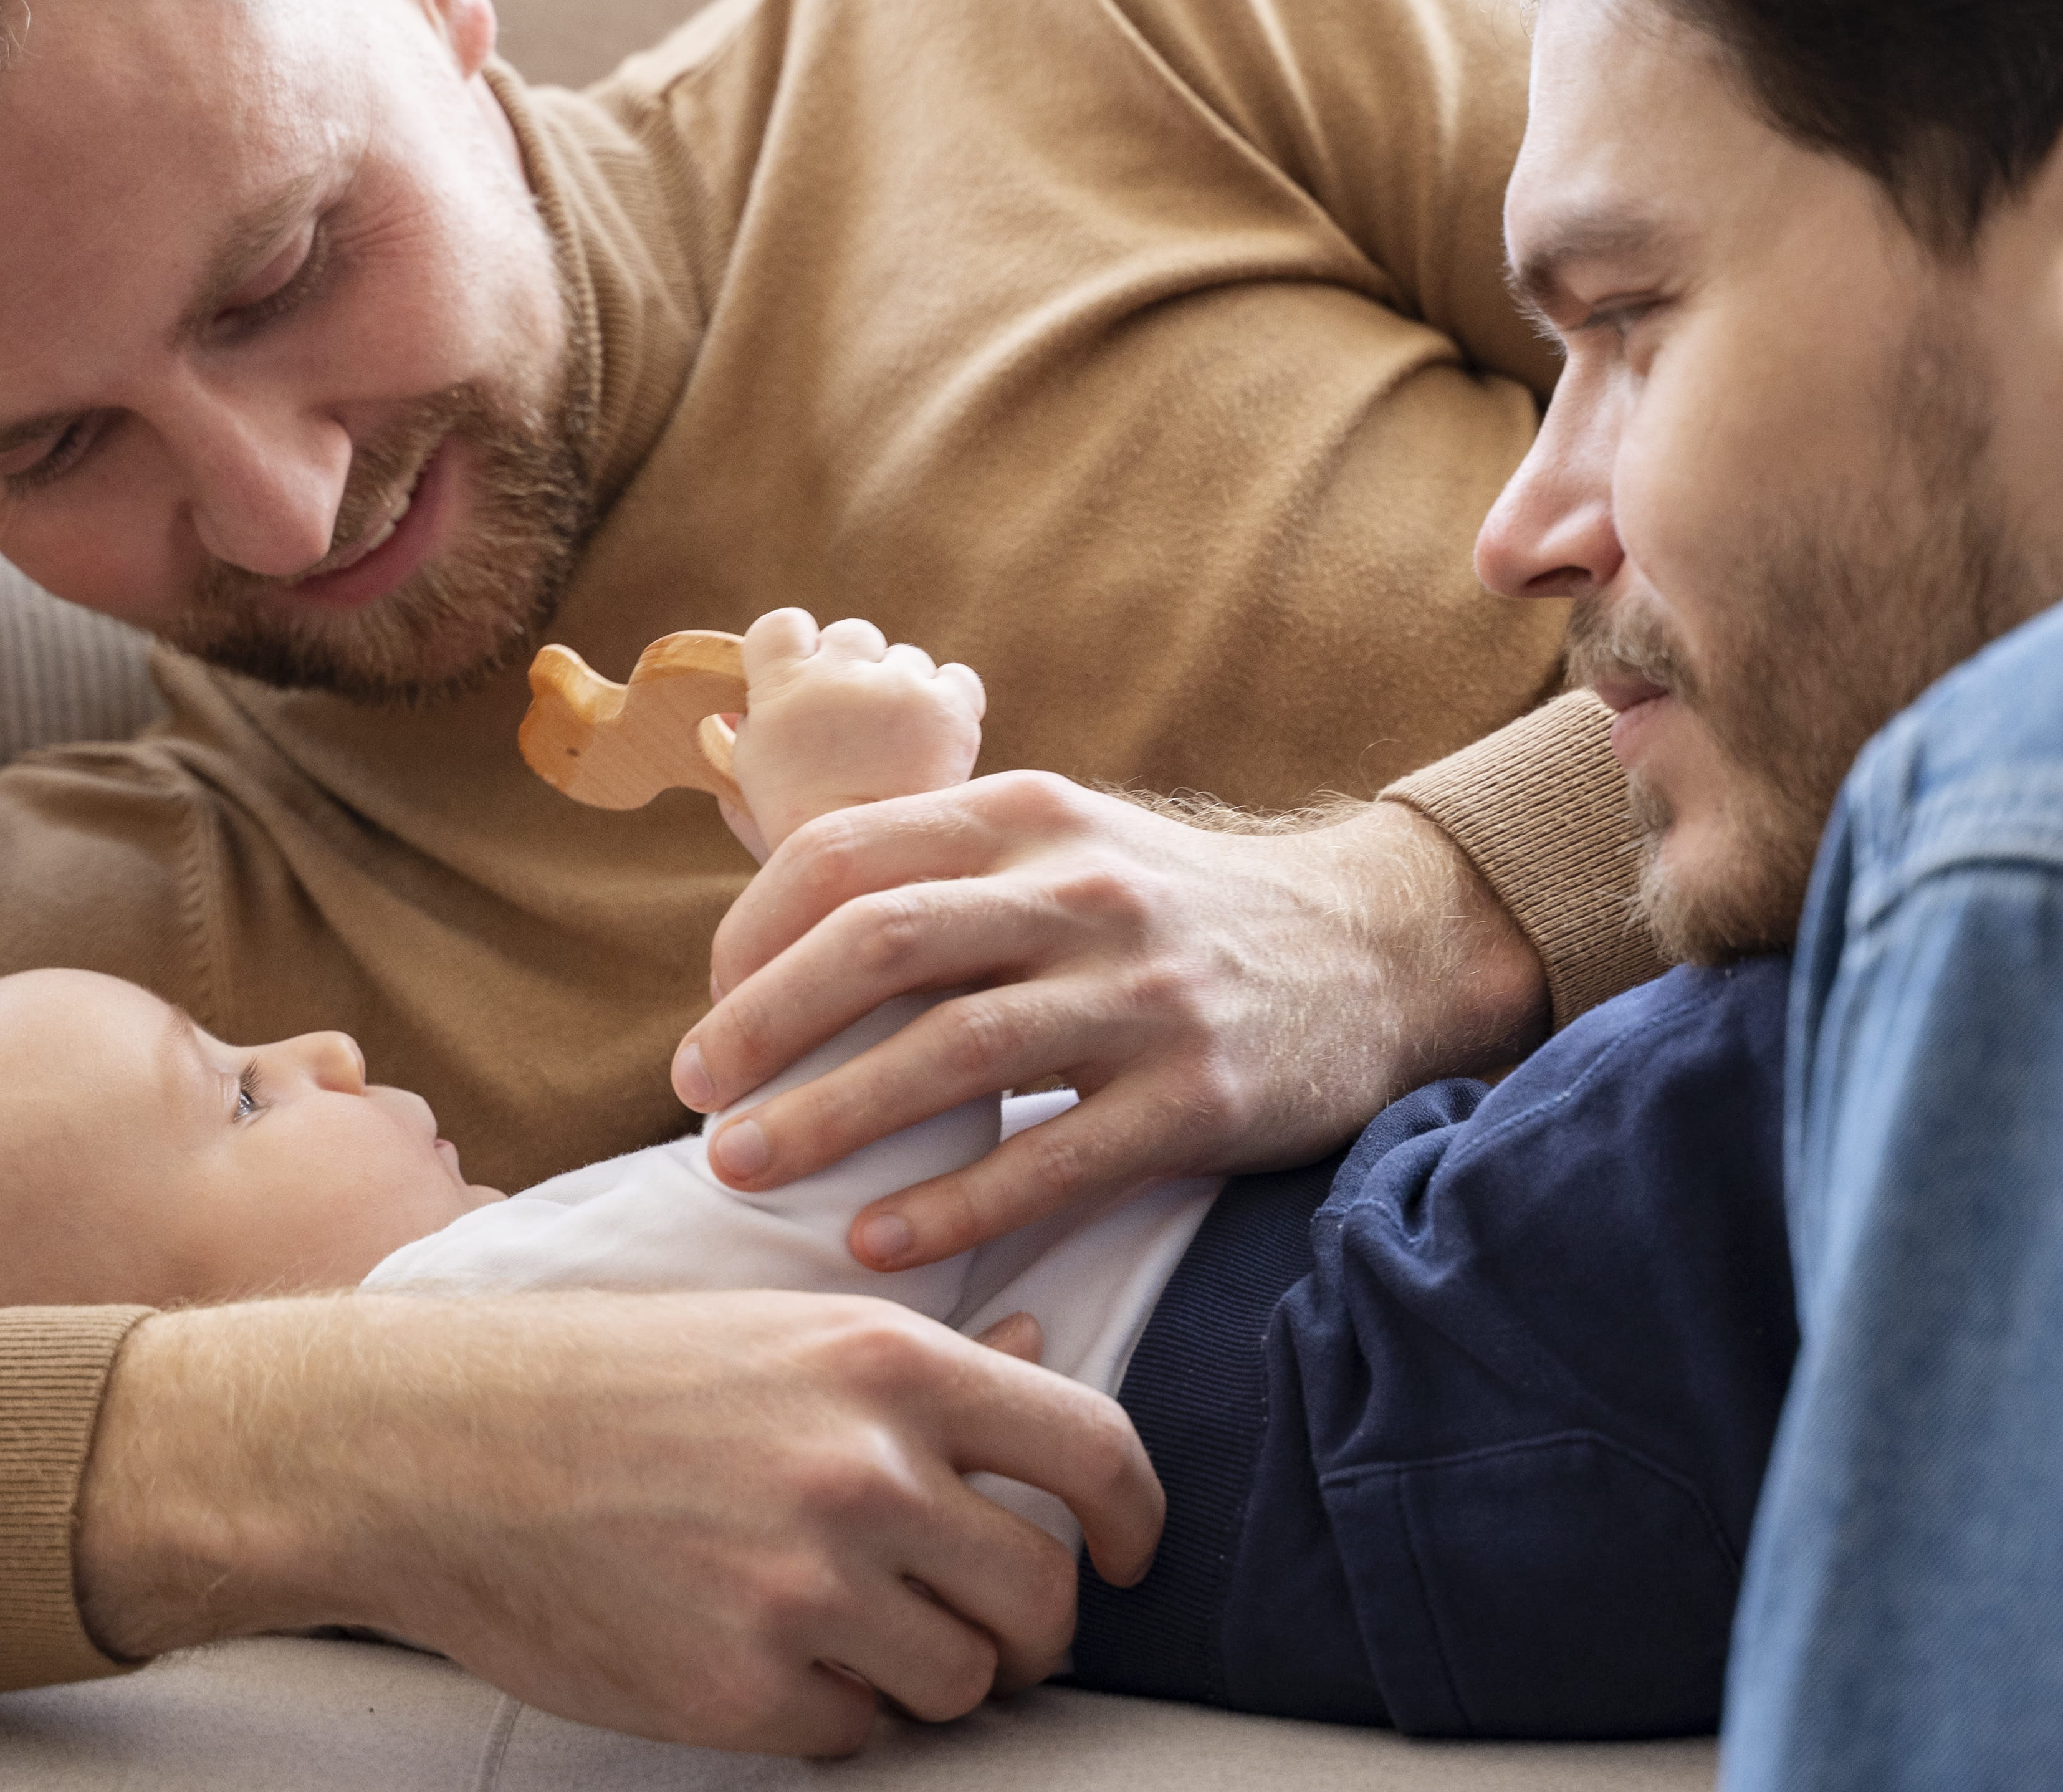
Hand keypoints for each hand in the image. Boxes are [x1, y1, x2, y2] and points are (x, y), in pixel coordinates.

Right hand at [74, 1288, 1157, 1754]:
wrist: (435, 1448)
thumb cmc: (612, 1376)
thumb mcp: (781, 1324)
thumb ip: (924, 1361)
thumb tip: (1048, 1351)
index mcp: (888, 1363)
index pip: (1096, 1452)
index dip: (1137, 1520)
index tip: (1131, 1556)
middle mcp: (866, 1472)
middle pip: (1046, 1595)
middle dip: (1030, 1627)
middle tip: (975, 1622)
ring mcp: (806, 1588)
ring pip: (963, 1682)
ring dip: (930, 1676)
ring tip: (847, 1631)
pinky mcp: (743, 1692)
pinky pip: (857, 1737)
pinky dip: (832, 1716)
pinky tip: (764, 1658)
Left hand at [675, 776, 1547, 1269]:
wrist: (1373, 951)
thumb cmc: (1173, 913)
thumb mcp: (1064, 846)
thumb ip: (942, 872)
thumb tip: (774, 935)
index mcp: (1030, 819)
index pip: (846, 855)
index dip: (751, 935)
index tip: (708, 1010)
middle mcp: (1082, 892)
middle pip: (880, 942)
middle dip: (761, 1023)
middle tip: (689, 1094)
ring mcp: (1143, 996)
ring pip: (952, 1052)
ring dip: (828, 1118)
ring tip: (740, 1170)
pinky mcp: (1197, 1098)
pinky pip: (1052, 1161)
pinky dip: (952, 1206)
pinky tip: (875, 1243)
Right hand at [718, 608, 985, 859]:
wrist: (872, 877)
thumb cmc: (800, 837)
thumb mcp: (748, 785)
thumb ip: (736, 737)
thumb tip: (730, 709)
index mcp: (781, 688)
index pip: (782, 624)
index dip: (798, 649)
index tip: (806, 680)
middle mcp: (839, 676)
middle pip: (852, 635)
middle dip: (855, 671)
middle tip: (858, 728)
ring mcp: (898, 687)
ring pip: (906, 658)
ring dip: (903, 691)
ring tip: (897, 748)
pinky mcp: (948, 708)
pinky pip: (956, 678)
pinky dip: (949, 702)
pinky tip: (935, 741)